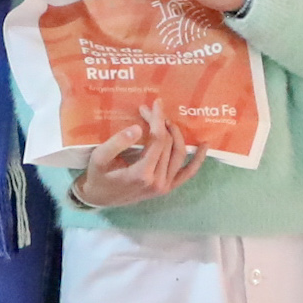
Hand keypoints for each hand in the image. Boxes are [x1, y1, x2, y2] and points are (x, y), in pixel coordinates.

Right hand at [71, 101, 205, 209]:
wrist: (99, 198)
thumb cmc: (98, 176)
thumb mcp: (100, 157)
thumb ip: (118, 142)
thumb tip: (138, 128)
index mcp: (141, 173)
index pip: (157, 140)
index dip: (157, 119)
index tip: (155, 104)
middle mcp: (157, 181)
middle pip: (167, 144)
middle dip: (161, 123)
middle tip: (150, 111)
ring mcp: (165, 186)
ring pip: (179, 154)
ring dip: (176, 135)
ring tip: (167, 121)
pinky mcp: (167, 188)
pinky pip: (187, 173)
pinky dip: (197, 160)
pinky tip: (204, 145)